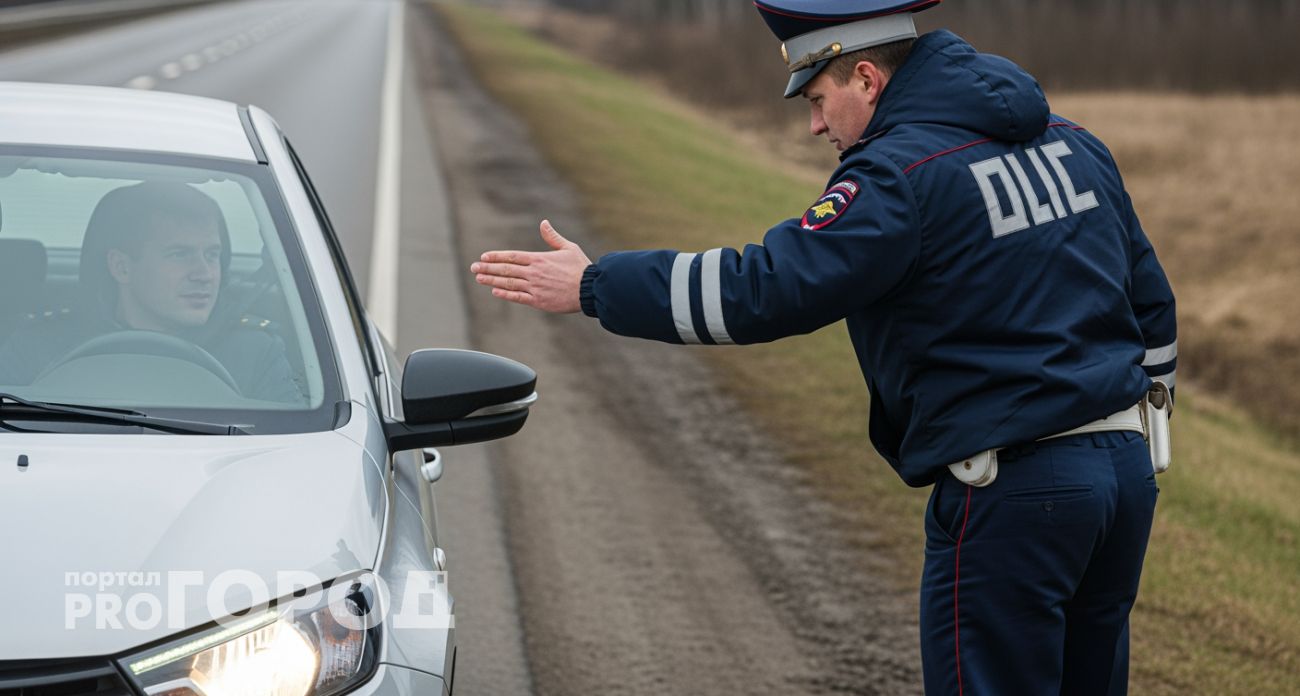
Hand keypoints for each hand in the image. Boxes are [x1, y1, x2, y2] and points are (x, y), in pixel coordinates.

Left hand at [471, 220, 591, 313]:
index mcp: (539, 259)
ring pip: (508, 283)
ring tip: (478, 277)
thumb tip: (543, 223)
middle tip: (474, 267)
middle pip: (505, 269)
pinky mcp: (539, 301)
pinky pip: (518, 297)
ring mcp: (535, 287)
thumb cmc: (581, 268)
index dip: (496, 256)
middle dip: (487, 267)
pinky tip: (494, 291)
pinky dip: (505, 294)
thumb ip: (553, 237)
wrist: (591, 289)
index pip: (512, 256)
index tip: (484, 256)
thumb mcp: (569, 247)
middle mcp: (534, 272)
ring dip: (491, 280)